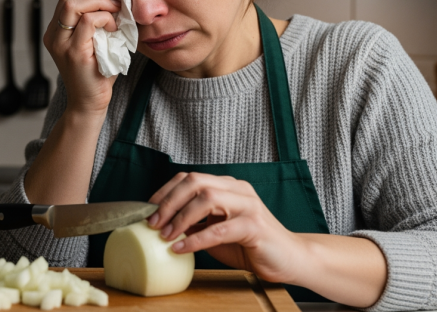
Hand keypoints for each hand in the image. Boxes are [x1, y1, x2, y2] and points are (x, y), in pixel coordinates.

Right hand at [45, 0, 123, 114]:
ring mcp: (61, 44)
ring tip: (116, 8)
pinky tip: (113, 25)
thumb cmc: (97, 74)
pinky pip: (87, 22)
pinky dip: (104, 18)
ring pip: (73, 4)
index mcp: (56, 31)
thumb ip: (97, 21)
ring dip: (100, 1)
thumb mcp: (96, 41)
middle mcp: (54, 35)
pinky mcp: (74, 53)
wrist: (90, 103)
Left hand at [147, 172, 303, 283]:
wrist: (289, 260)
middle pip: (195, 182)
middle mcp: (238, 189)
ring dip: (181, 218)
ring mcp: (248, 205)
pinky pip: (219, 229)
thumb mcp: (216, 231)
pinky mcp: (254, 226)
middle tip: (153, 223)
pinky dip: (196, 239)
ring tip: (166, 235)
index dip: (165, 192)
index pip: (190, 178)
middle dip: (169, 202)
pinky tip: (181, 249)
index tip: (148, 210)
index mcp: (227, 186)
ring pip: (207, 199)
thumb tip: (162, 225)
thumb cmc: (250, 245)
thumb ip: (195, 223)